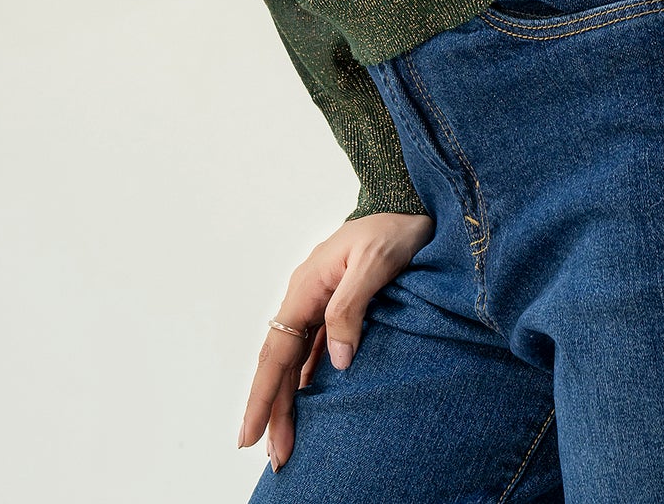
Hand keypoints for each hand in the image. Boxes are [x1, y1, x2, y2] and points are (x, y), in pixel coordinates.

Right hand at [238, 209, 434, 469]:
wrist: (415, 206)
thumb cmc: (395, 229)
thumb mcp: (374, 262)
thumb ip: (351, 308)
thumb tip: (338, 361)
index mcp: (306, 286)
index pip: (277, 350)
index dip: (262, 394)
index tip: (249, 432)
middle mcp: (307, 297)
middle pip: (281, 362)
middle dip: (272, 410)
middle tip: (274, 456)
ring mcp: (321, 304)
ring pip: (295, 362)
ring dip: (289, 401)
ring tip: (285, 443)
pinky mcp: (339, 309)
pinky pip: (314, 353)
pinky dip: (307, 382)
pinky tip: (308, 405)